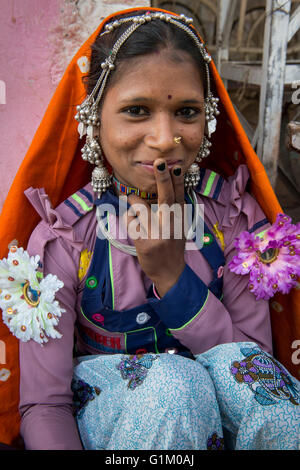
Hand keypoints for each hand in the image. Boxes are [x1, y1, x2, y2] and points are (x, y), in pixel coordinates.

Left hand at [124, 159, 185, 296]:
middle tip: (159, 163)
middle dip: (162, 179)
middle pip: (166, 197)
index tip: (176, 166)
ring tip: (130, 202)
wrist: (170, 272)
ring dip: (132, 201)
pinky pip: (131, 222)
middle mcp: (171, 225)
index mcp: (180, 218)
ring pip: (140, 207)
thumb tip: (169, 184)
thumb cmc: (172, 245)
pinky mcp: (145, 242)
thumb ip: (175, 209)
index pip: (180, 195)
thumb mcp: (179, 226)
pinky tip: (135, 228)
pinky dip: (130, 221)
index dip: (177, 180)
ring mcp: (158, 234)